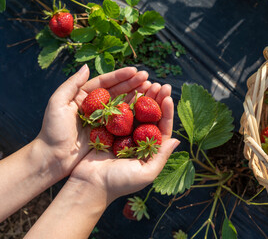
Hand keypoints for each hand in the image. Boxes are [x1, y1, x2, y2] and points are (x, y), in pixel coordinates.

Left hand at [36, 65, 150, 177]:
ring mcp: (101, 120)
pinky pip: (122, 121)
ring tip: (151, 89)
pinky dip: (133, 114)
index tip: (135, 71)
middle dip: (132, 84)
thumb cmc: (52, 131)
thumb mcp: (57, 104)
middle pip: (116, 91)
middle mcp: (94, 106)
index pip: (104, 82)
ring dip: (135, 96)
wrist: (52, 158)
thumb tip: (87, 67)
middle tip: (148, 78)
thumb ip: (71, 84)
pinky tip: (145, 109)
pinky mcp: (106, 133)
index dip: (120, 76)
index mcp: (82, 96)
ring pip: (121, 104)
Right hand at [68, 83, 179, 203]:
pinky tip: (130, 89)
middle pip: (150, 116)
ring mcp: (123, 134)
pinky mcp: (108, 130)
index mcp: (149, 150)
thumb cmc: (119, 183)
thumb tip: (177, 141)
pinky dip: (124, 101)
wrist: (90, 185)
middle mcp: (138, 140)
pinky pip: (119, 112)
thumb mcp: (145, 173)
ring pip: (136, 111)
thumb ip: (161, 157)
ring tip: (148, 82)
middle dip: (156, 100)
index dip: (166, 112)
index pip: (162, 128)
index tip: (168, 97)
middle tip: (161, 85)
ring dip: (142, 97)